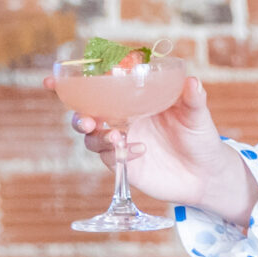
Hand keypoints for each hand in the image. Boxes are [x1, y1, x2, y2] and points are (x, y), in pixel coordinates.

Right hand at [47, 73, 256, 226]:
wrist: (206, 175)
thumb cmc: (201, 138)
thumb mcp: (197, 116)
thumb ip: (193, 99)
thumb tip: (192, 81)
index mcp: (133, 100)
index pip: (99, 89)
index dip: (72, 84)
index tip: (51, 81)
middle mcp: (121, 119)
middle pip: (86, 113)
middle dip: (77, 115)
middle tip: (86, 119)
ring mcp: (120, 142)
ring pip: (92, 137)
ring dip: (96, 136)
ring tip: (115, 136)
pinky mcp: (123, 165)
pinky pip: (109, 158)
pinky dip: (118, 153)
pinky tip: (139, 151)